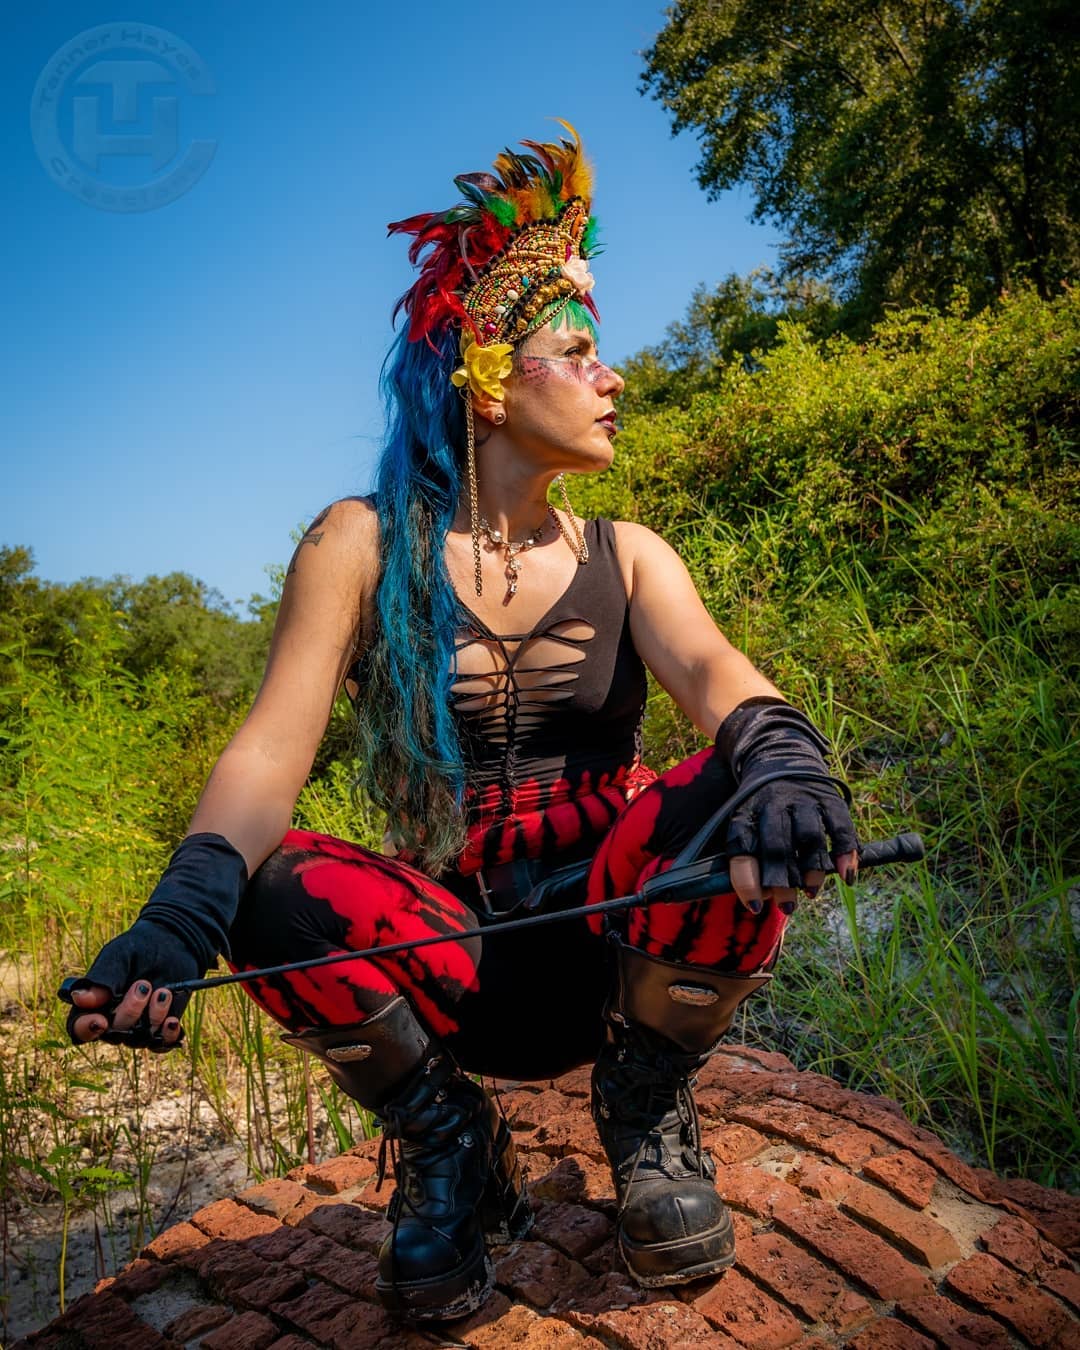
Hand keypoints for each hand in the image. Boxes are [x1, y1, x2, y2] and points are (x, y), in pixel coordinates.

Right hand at [63, 920, 200, 1051]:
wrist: (173, 944)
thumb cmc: (138, 948)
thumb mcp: (119, 956)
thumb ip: (102, 978)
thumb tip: (79, 999)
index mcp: (93, 1004)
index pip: (79, 1027)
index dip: (86, 1029)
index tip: (100, 1021)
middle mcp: (112, 1020)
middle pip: (113, 1034)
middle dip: (130, 1012)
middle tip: (143, 985)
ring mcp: (137, 1027)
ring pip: (138, 1039)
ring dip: (152, 1017)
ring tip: (163, 992)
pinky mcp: (160, 1028)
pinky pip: (162, 1044)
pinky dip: (168, 1036)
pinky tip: (172, 1021)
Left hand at [716, 698, 859, 915]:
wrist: (778, 756)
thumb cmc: (759, 806)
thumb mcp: (744, 823)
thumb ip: (749, 858)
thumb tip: (761, 900)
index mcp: (746, 814)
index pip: (741, 850)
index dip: (747, 882)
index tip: (756, 906)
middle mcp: (773, 805)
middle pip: (777, 847)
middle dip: (783, 883)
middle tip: (788, 907)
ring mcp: (803, 800)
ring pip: (809, 838)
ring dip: (812, 871)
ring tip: (812, 892)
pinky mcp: (829, 799)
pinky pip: (840, 828)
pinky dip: (846, 854)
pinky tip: (847, 876)